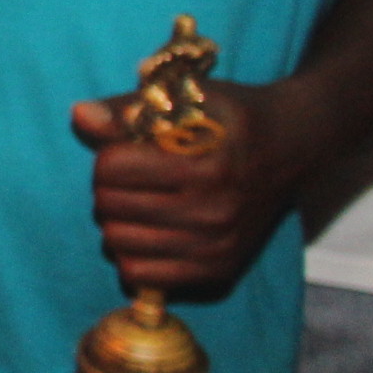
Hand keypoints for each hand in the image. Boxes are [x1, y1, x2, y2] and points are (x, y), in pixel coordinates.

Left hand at [70, 78, 309, 295]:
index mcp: (206, 168)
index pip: (111, 169)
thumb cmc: (230, 119)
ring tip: (140, 201)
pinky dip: (132, 253)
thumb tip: (80, 116)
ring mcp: (217, 247)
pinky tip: (148, 230)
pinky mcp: (218, 271)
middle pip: (109, 206)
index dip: (109, 155)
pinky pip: (139, 274)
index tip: (127, 150)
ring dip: (117, 219)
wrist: (291, 147)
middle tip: (130, 177)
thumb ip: (128, 109)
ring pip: (117, 242)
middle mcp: (215, 214)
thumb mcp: (186, 98)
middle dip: (108, 186)